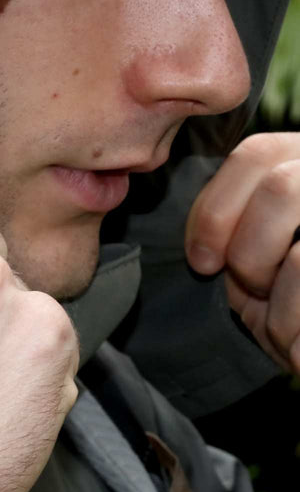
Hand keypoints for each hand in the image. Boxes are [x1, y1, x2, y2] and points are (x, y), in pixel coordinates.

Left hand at [186, 132, 299, 371]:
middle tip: (254, 292)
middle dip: (250, 252)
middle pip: (281, 186)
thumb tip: (203, 250)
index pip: (254, 155)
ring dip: (282, 303)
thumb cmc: (294, 317)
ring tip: (287, 330)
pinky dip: (297, 336)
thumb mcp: (259, 274)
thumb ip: (235, 241)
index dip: (215, 211)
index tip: (202, 262)